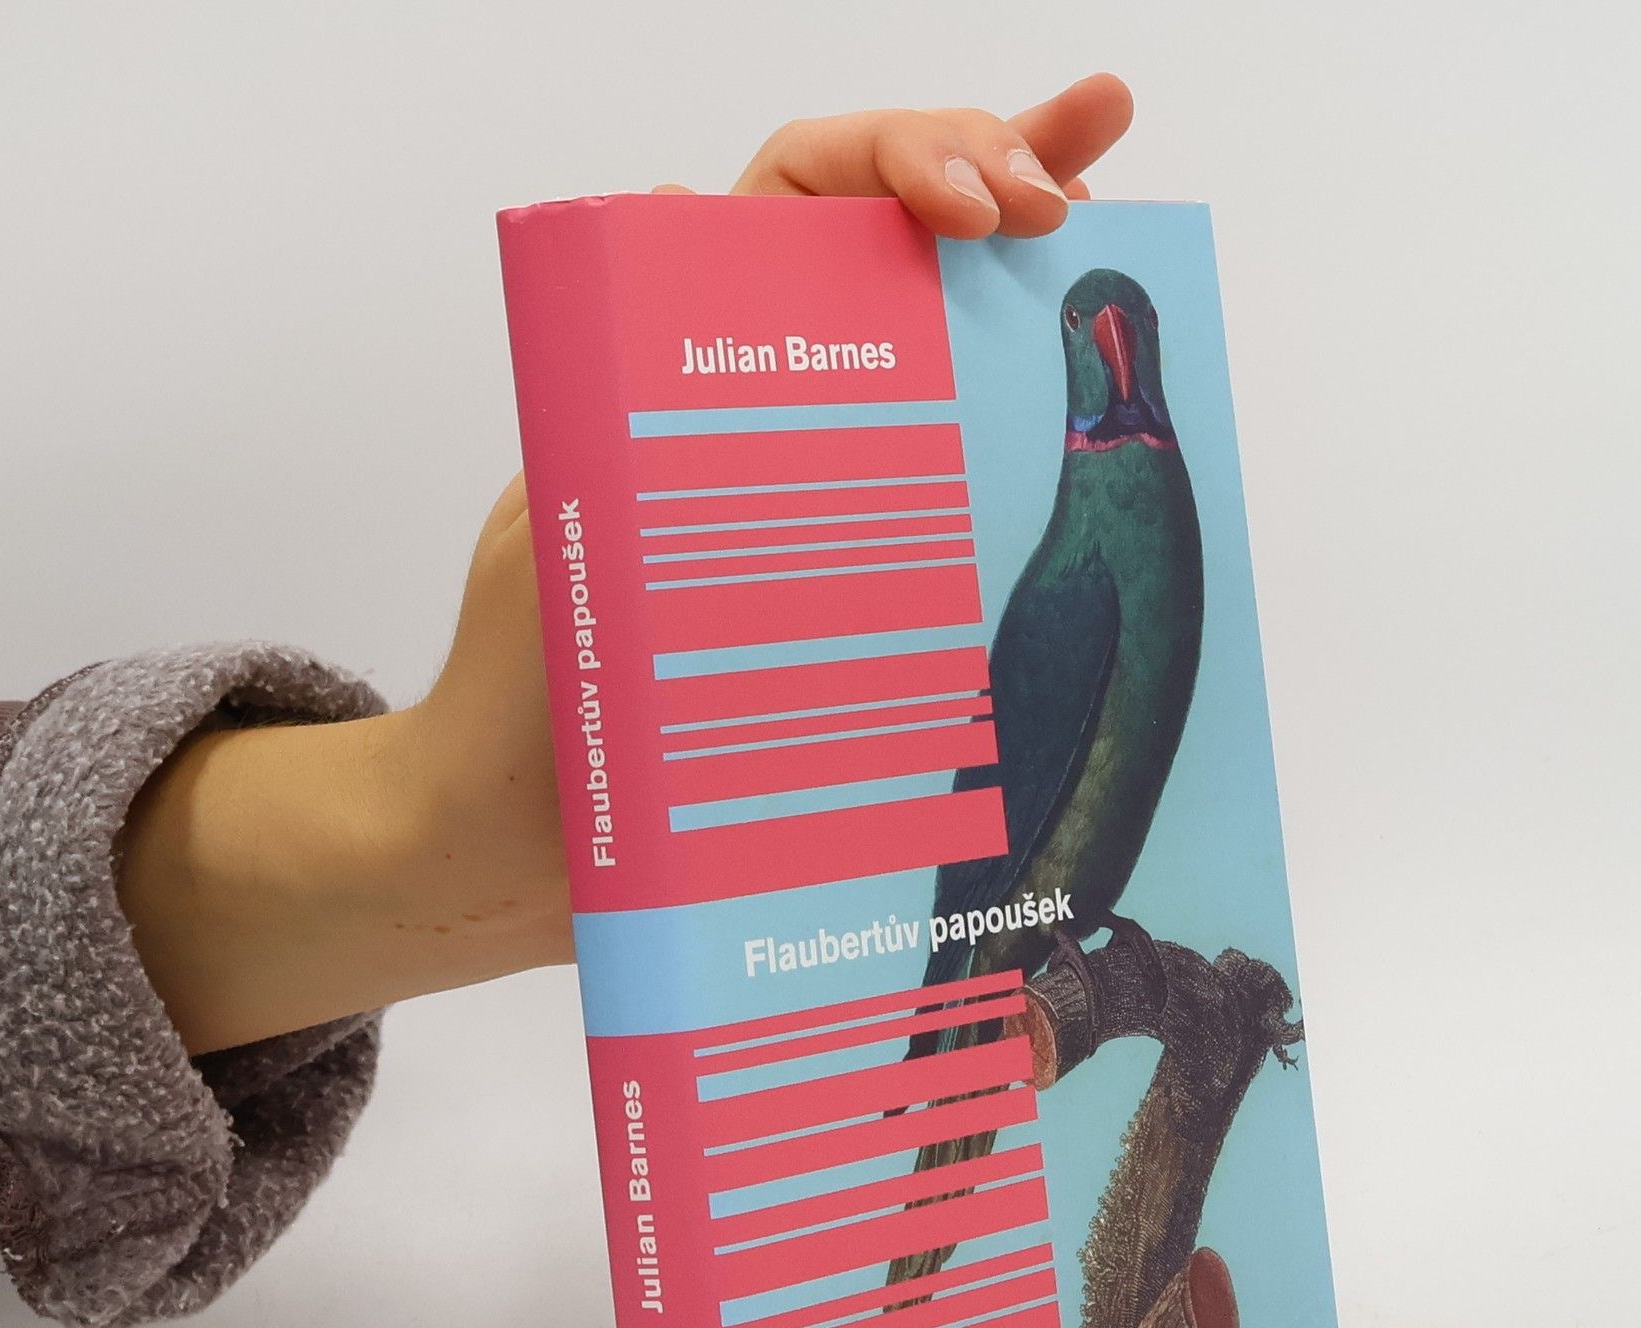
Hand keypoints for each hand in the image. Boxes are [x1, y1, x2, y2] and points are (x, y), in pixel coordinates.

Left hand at [117, 80, 1133, 1053]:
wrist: (534, 853)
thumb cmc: (523, 697)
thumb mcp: (559, 522)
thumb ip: (619, 396)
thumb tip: (662, 208)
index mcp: (688, 372)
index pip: (797, 198)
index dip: (894, 161)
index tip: (975, 202)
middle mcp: (774, 423)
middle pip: (896, 254)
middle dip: (1001, 172)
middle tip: (1073, 190)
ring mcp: (832, 510)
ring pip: (945, 367)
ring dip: (1037, 283)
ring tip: (1117, 217)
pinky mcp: (865, 605)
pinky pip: (958, 519)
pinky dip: (1035, 466)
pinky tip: (1116, 427)